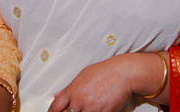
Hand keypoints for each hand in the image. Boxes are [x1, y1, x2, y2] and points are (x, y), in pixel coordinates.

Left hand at [47, 53, 164, 111]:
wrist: (124, 73)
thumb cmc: (105, 71)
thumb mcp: (83, 75)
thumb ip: (69, 88)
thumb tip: (58, 95)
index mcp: (73, 90)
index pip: (56, 107)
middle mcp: (80, 100)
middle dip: (73, 111)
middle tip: (80, 107)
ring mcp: (92, 107)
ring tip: (92, 105)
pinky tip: (100, 108)